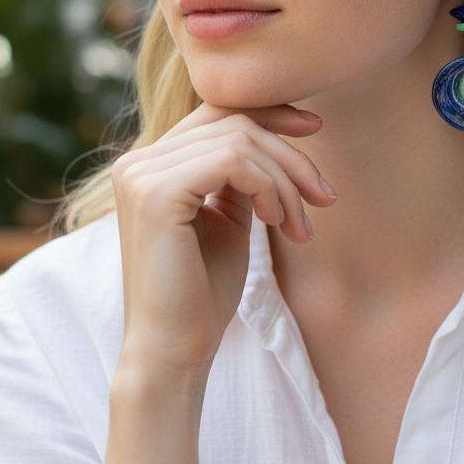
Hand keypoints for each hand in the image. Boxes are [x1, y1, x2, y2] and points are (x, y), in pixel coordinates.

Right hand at [111, 103, 335, 377]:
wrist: (175, 352)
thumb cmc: (203, 293)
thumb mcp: (229, 219)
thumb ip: (240, 176)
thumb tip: (276, 135)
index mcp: (151, 164)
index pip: (216, 113)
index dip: (270, 112)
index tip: (315, 127)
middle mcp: (138, 161)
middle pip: (234, 123)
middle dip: (291, 156)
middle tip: (325, 198)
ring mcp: (142, 174)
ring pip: (239, 140)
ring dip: (285, 180)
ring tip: (300, 226)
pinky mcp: (155, 193)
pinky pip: (232, 161)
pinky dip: (268, 186)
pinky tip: (275, 221)